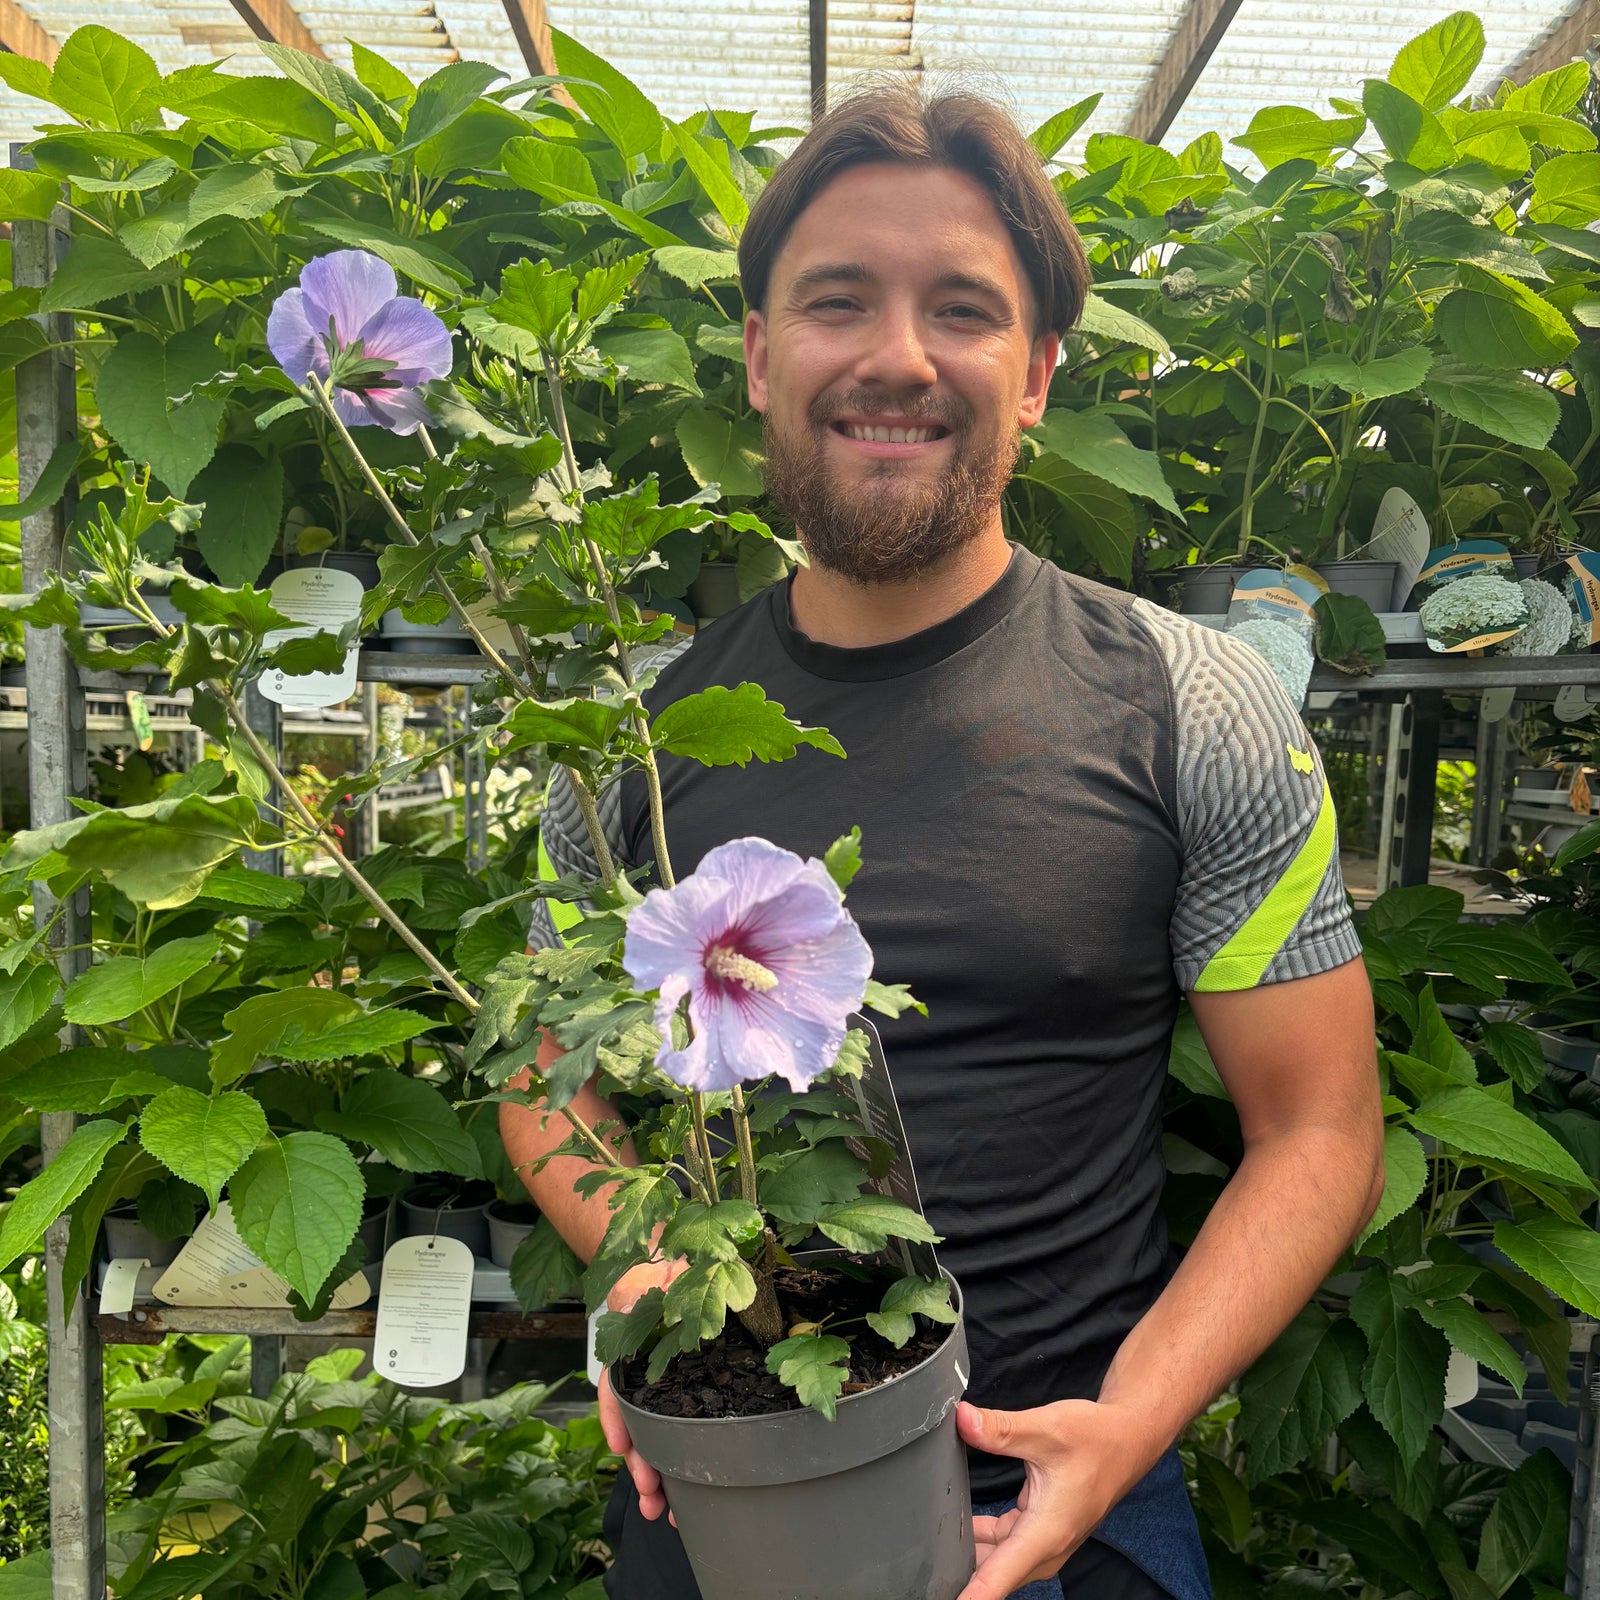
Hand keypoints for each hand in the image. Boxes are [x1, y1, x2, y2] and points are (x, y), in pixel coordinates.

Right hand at [598, 1259, 687, 1523]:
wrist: (688, 1273)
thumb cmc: (661, 1276)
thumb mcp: (646, 1277)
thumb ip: (638, 1290)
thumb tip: (637, 1297)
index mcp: (628, 1358)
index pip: (614, 1391)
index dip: (616, 1419)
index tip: (623, 1447)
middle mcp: (644, 1382)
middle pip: (636, 1428)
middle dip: (640, 1465)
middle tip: (649, 1497)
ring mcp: (667, 1395)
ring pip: (656, 1440)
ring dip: (657, 1478)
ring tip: (662, 1513)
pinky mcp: (691, 1400)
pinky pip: (682, 1436)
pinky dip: (681, 1466)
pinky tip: (687, 1493)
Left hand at [954, 1398, 1154, 1599]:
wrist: (1126, 1440)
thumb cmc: (1095, 1439)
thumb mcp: (1046, 1428)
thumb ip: (1000, 1429)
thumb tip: (963, 1420)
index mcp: (1046, 1533)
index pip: (998, 1578)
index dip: (971, 1597)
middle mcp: (1046, 1545)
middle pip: (994, 1573)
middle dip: (962, 1576)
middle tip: (928, 1572)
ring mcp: (1045, 1540)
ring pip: (999, 1560)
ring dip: (972, 1555)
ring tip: (935, 1549)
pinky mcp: (1043, 1529)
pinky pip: (1006, 1544)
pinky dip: (985, 1538)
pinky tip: (962, 1525)